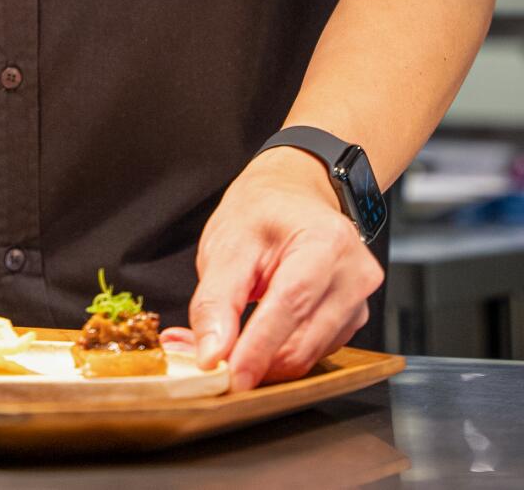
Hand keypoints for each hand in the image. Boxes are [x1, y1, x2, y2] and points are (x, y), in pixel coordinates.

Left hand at [189, 147, 383, 389]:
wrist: (293, 195)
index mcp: (325, 241)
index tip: (230, 376)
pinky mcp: (354, 319)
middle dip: (256, 360)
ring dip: (268, 362)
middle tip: (214, 363)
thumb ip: (216, 300)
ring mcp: (359, 298)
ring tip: (231, 342)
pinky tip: (260, 338)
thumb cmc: (261, 212)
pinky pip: (316, 352)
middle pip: (303, 340)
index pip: (290, 305)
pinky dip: (283, 354)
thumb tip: (212, 352)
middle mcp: (354, 272)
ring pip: (310, 354)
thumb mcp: (226, 243)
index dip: (258, 347)